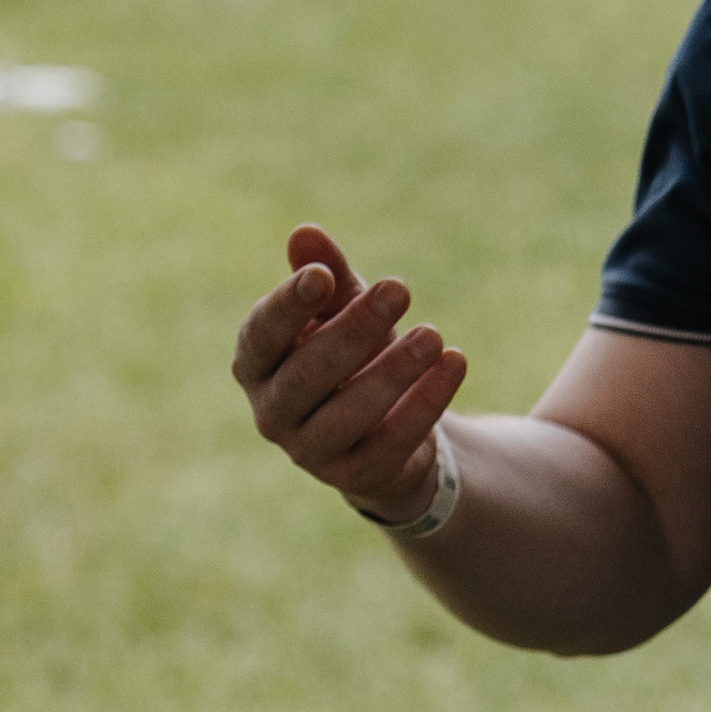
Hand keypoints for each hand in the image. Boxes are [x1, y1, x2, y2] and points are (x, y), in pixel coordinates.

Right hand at [233, 225, 468, 527]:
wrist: (383, 429)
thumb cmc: (352, 354)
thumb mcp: (343, 310)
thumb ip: (327, 275)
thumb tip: (305, 234)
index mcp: (256, 365)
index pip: (260, 336)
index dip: (289, 306)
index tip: (324, 276)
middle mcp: (272, 413)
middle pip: (306, 374)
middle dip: (354, 330)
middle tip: (400, 288)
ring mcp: (310, 452)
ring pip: (347, 414)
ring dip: (393, 371)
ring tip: (433, 334)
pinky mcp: (356, 477)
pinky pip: (391, 442)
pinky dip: (425, 402)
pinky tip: (455, 363)